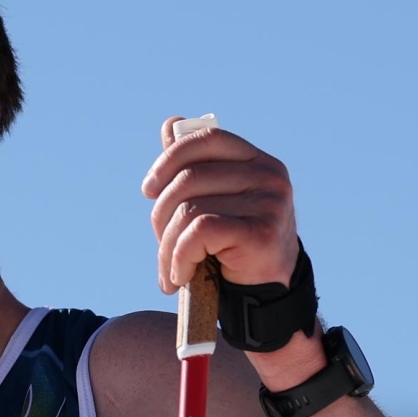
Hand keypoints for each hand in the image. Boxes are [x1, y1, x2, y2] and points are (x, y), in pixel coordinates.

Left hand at [143, 117, 299, 294]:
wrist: (265, 292)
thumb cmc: (233, 245)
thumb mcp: (213, 201)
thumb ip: (193, 165)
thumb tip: (170, 124)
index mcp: (256, 160)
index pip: (206, 139)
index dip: (169, 159)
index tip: (148, 189)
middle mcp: (268, 175)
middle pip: (188, 179)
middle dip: (161, 216)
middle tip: (161, 244)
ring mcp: (268, 202)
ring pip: (189, 210)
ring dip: (168, 247)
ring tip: (170, 270)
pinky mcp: (261, 232)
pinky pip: (199, 232)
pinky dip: (180, 257)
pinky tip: (182, 276)